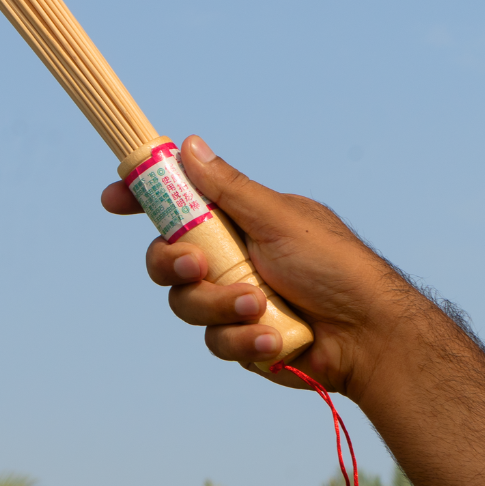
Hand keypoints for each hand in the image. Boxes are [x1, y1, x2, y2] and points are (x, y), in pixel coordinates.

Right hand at [100, 134, 427, 397]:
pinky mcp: (239, 339)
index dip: (141, 200)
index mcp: (236, 222)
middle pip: (164, 258)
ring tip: (258, 307)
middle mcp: (228, 259)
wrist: (372, 338)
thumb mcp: (280, 219)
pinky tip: (273, 336)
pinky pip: (214, 341)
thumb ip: (229, 189)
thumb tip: (189, 145)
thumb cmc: (338, 268)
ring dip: (218, 305)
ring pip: (184, 303)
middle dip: (172, 263)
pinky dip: (242, 337)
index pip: (177, 204)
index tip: (112, 199)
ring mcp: (230, 300)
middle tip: (195, 264)